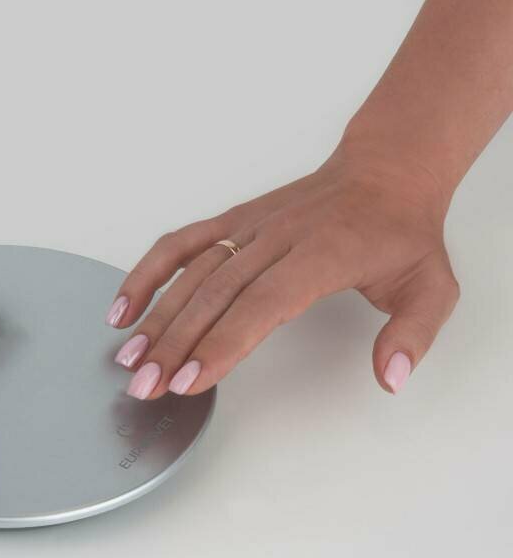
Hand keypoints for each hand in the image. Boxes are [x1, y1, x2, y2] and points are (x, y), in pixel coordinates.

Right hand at [105, 148, 459, 398]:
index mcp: (323, 254)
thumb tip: (388, 378)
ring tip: (128, 356)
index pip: (263, 303)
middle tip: (145, 385)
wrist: (382, 172)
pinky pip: (182, 243)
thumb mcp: (432, 286)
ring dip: (156, 315)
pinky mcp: (233, 221)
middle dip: (175, 343)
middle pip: (215, 294)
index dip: (223, 343)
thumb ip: (412, 335)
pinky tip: (125, 305)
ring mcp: (249, 227)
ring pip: (191, 272)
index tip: (190, 380)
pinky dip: (149, 271)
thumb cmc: (400, 232)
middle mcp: (277, 238)